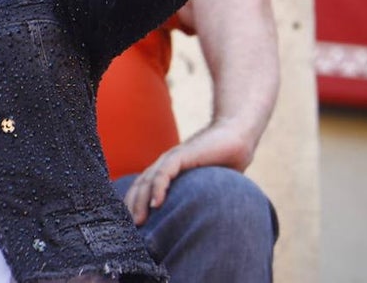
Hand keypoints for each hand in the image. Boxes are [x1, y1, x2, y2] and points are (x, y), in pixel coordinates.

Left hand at [120, 122, 253, 224]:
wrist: (236, 136)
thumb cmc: (225, 162)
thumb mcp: (208, 185)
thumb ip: (200, 198)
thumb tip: (205, 223)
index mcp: (168, 170)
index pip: (144, 188)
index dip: (135, 206)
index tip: (132, 227)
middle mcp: (165, 164)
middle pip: (140, 186)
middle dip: (132, 207)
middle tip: (130, 229)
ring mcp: (172, 158)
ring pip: (148, 180)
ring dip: (141, 201)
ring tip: (138, 221)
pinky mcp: (182, 154)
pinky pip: (165, 172)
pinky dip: (158, 188)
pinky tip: (156, 204)